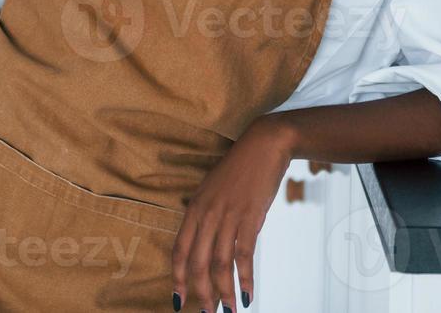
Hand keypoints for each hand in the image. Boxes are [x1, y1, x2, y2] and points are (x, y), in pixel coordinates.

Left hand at [171, 116, 293, 311]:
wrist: (263, 145)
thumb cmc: (239, 168)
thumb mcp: (212, 188)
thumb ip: (204, 213)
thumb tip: (202, 240)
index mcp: (194, 208)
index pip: (179, 250)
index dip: (177, 278)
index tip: (178, 299)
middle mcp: (207, 214)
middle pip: (198, 262)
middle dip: (201, 292)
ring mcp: (228, 215)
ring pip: (220, 263)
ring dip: (224, 291)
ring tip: (227, 311)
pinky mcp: (250, 217)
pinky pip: (244, 254)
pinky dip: (245, 277)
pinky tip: (247, 294)